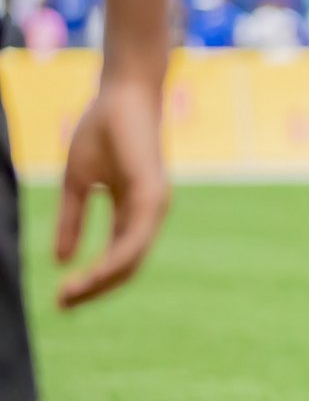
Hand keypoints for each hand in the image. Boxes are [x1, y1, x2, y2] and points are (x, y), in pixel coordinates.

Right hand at [53, 72, 170, 309]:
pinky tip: (91, 274)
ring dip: (101, 281)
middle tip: (63, 306)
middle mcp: (149, 212)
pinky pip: (135, 237)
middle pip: (127, 266)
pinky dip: (114, 259)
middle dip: (95, 289)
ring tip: (70, 296)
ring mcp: (154, 204)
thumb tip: (61, 259)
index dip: (91, 281)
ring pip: (132, 258)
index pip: (117, 258)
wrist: (122, 94)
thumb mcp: (77, 182)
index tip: (62, 300)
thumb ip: (72, 220)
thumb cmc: (102, 130)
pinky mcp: (151, 192)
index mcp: (133, 211)